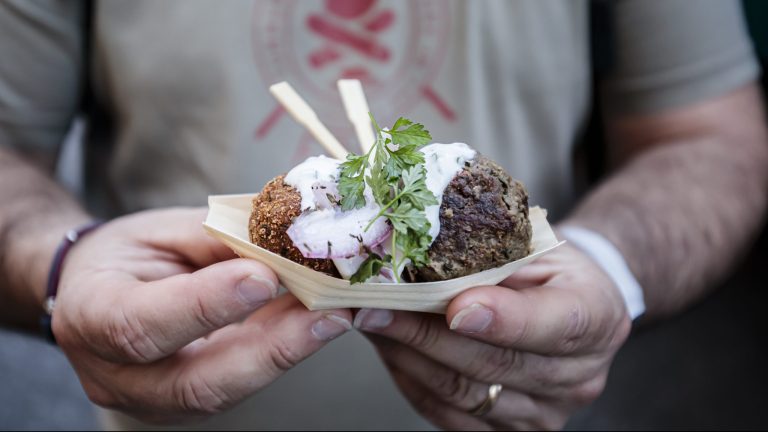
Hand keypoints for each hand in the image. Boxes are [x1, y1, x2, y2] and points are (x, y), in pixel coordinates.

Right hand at [52, 208, 351, 423]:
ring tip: (334, 318)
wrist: (100, 289)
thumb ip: (218, 241)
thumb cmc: (130, 254)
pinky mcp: (185, 405)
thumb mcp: (164, 230)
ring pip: (224, 392)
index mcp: (91, 314)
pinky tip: (314, 327)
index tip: (264, 277)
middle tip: (326, 314)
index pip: (142, 324)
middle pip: (194, 383)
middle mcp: (114, 375)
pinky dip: (280, 355)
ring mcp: (152, 399)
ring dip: (286, 354)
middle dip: (269, 350)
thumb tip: (286, 246)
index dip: (205, 305)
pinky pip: (237, 385)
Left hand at [355, 244, 631, 429]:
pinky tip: (391, 348)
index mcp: (597, 317)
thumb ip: (494, 257)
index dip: (502, 318)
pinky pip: (450, 415)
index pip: (554, 324)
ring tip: (372, 321)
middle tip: (378, 306)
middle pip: (495, 364)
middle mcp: (579, 376)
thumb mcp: (536, 244)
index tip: (455, 306)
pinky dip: (412, 379)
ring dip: (408, 356)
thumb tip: (417, 259)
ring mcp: (545, 411)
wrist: (569, 301)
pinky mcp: (510, 430)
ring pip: (464, 393)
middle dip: (426, 334)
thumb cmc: (548, 266)